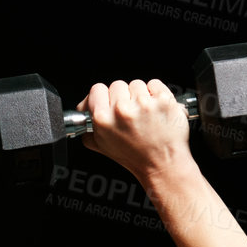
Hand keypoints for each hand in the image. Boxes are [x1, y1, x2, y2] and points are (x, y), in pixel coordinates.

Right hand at [76, 79, 193, 179]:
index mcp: (103, 119)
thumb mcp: (102, 146)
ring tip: (143, 114)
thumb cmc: (135, 157)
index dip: (102, 96)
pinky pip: (155, 84)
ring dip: (139, 95)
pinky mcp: (163, 100)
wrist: (161, 163)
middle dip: (122, 97)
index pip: (97, 89)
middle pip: (117, 85)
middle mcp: (122, 110)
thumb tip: (84, 109)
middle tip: (128, 114)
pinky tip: (154, 109)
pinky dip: (155, 94)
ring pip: (136, 84)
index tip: (107, 101)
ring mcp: (144, 103)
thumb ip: (89, 127)